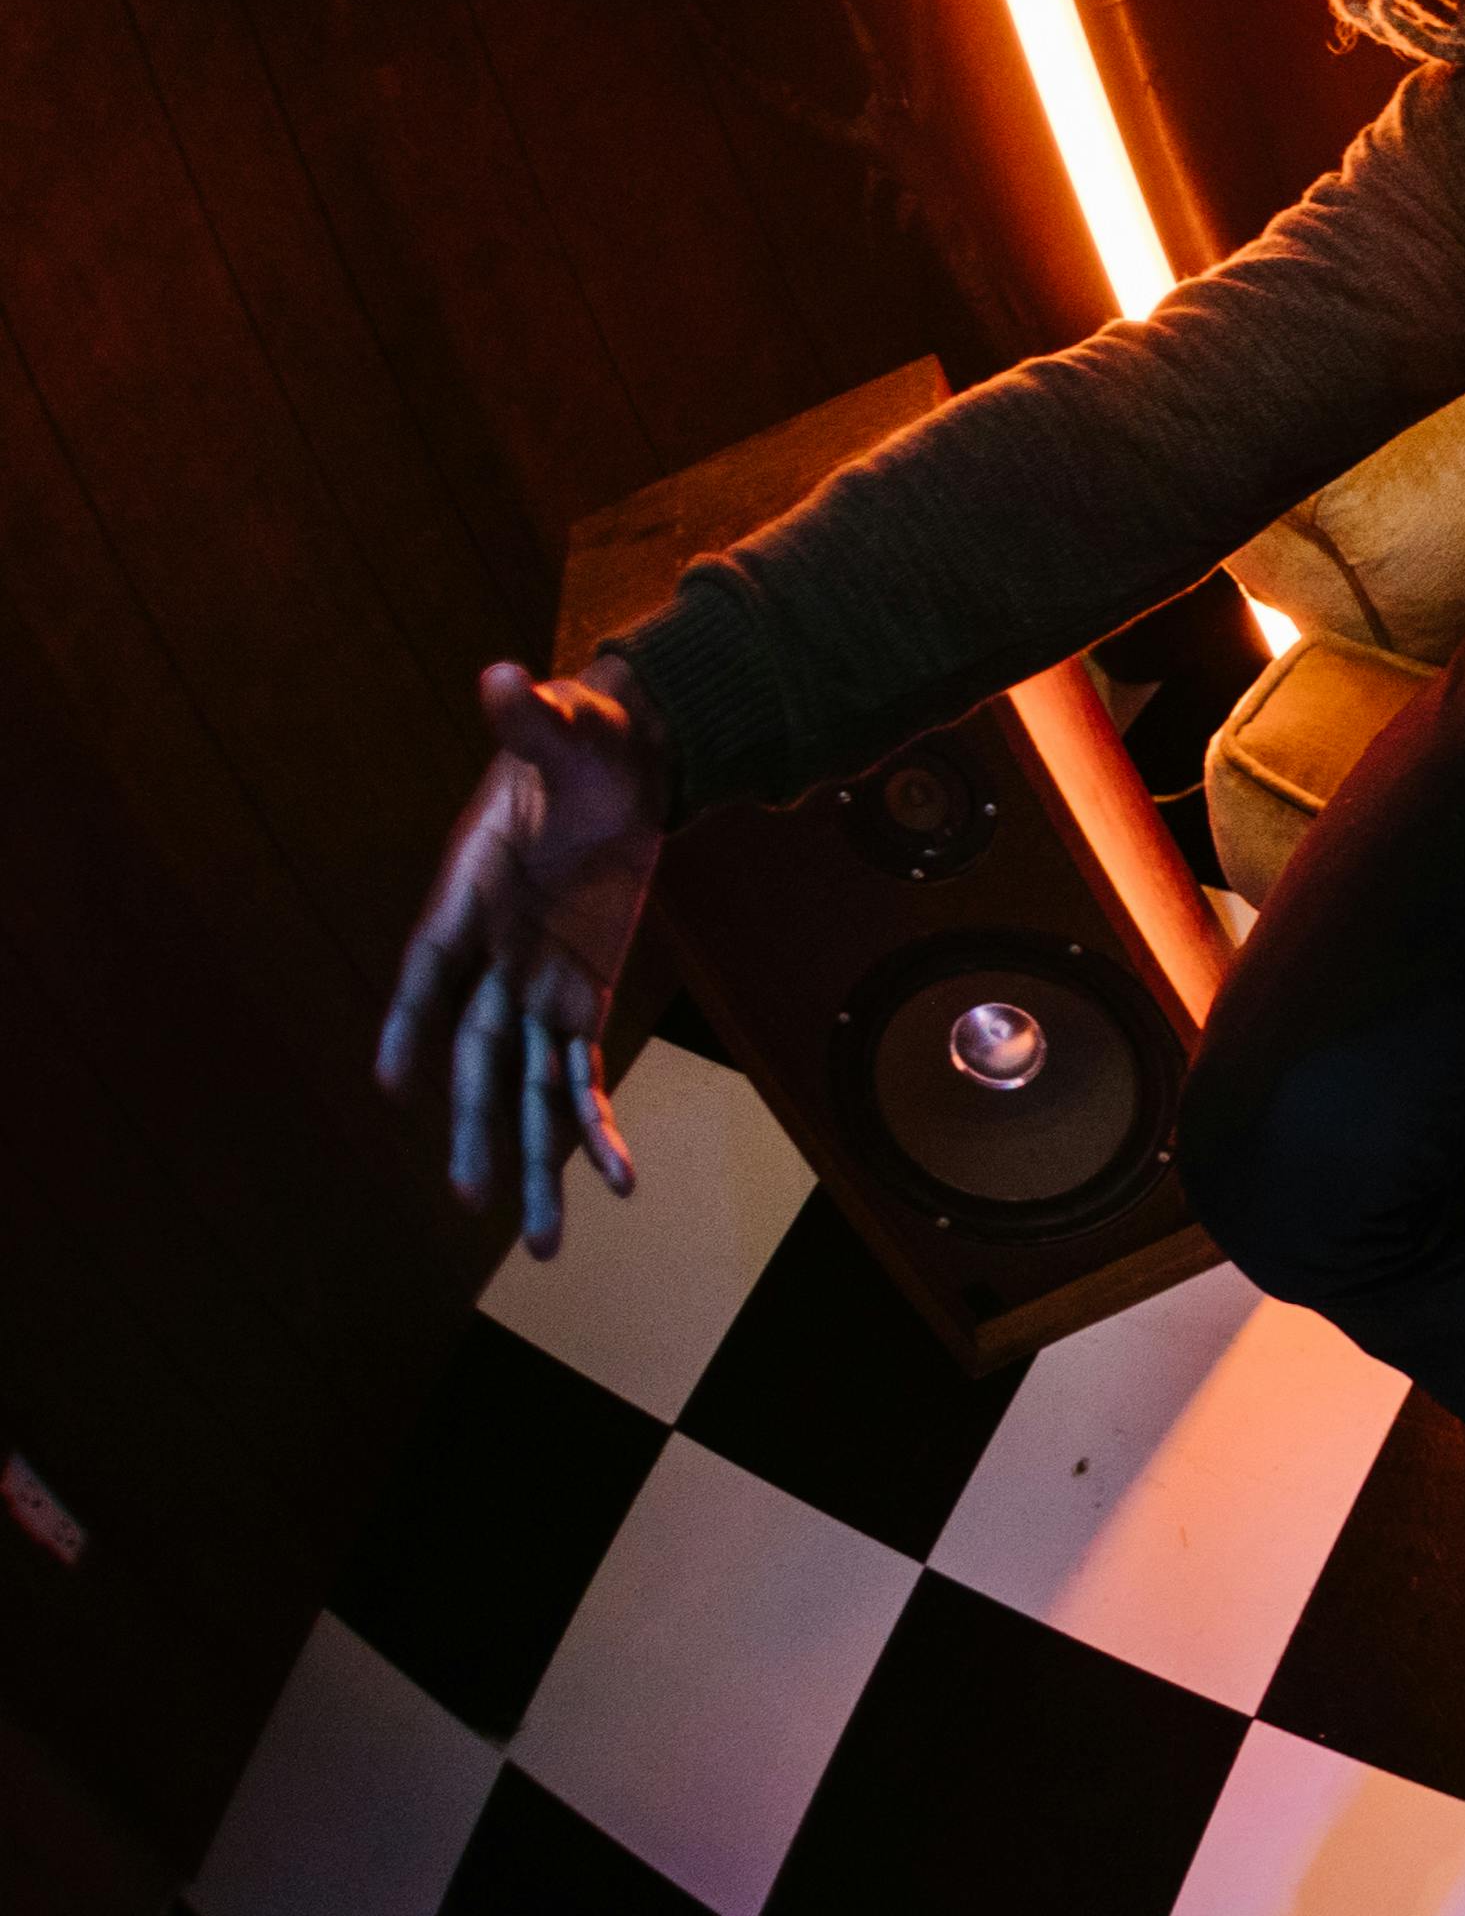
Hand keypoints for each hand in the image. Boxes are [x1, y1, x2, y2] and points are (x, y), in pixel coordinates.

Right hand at [376, 656, 671, 1253]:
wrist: (621, 760)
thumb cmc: (580, 742)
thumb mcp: (566, 725)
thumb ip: (533, 715)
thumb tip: (507, 675)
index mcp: (469, 896)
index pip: (431, 969)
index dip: (411, 1021)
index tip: (393, 1079)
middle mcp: (492, 955)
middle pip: (479, 1057)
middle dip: (480, 1128)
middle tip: (472, 1203)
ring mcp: (535, 982)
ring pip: (527, 1087)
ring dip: (533, 1161)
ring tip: (539, 1240)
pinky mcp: (580, 992)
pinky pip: (580, 1071)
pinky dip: (594, 1126)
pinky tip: (614, 1181)